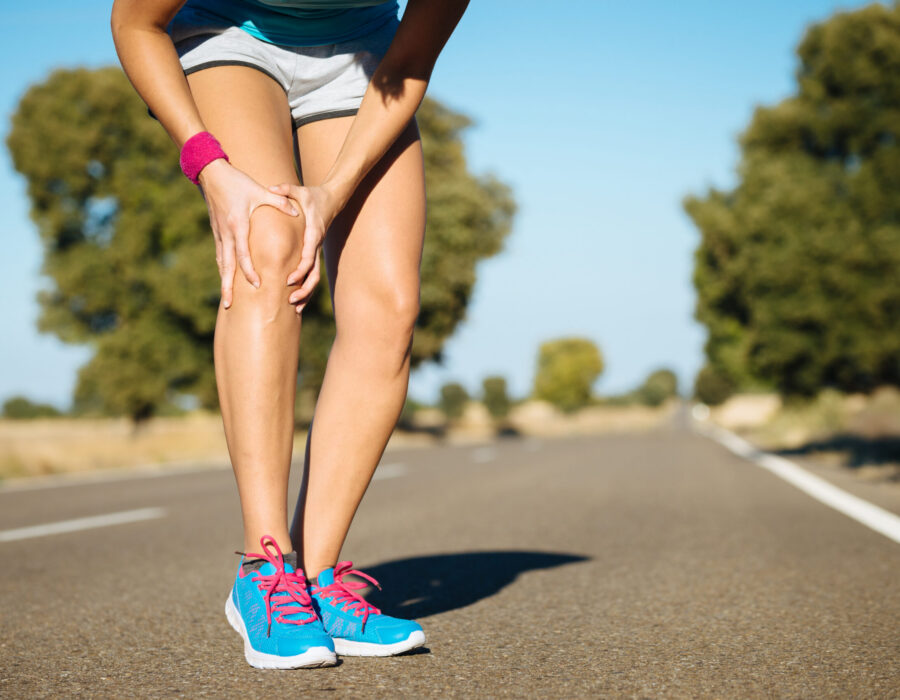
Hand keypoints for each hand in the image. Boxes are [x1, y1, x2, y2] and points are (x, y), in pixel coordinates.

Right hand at [197, 159, 298, 308]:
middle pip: (226, 265)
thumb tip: (297, 211)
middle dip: (228, 286)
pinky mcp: (217, 231)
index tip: (256, 285)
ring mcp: (219, 233)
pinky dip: (222, 268)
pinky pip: (220, 254)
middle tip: (228, 305)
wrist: (211, 173)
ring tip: (226, 299)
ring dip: (223, 281)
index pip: (243, 254)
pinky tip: (225, 278)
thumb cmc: (237, 182)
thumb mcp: (259, 190)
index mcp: (237, 225)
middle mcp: (226, 233)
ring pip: (221, 262)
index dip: (249, 271)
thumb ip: (279, 202)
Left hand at [267, 183, 339, 313]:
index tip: (289, 281)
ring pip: (314, 278)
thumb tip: (272, 188)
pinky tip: (297, 301)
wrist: (332, 199)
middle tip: (290, 300)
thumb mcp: (299, 190)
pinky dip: (306, 288)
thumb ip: (286, 190)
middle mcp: (316, 246)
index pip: (307, 257)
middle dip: (304, 289)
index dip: (299, 271)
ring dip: (306, 293)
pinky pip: (311, 274)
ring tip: (294, 307)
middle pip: (313, 274)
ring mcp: (316, 251)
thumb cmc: (313, 195)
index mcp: (312, 234)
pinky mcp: (314, 253)